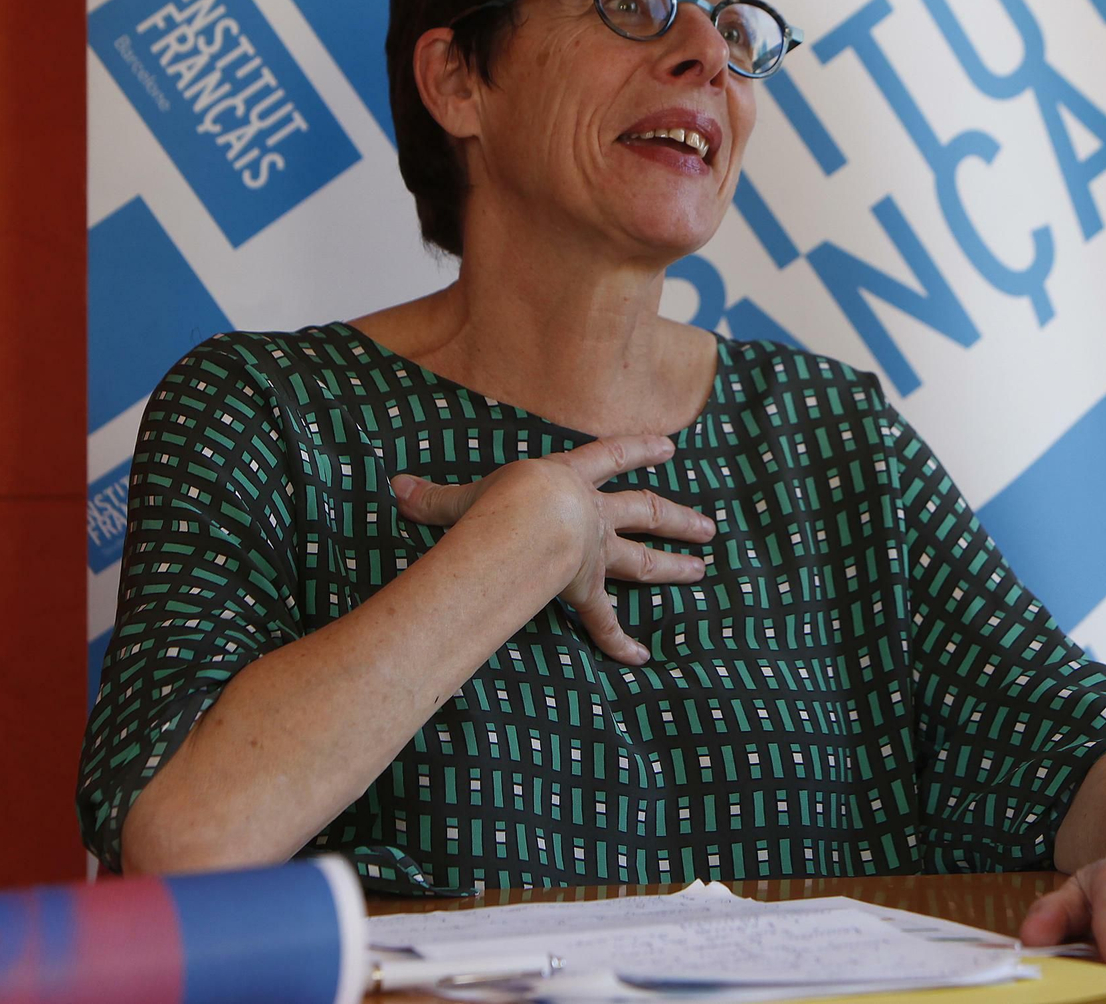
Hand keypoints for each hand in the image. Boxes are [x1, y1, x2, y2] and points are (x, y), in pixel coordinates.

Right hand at [390, 435, 714, 664]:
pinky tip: (641, 659)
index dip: (638, 450)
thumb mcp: (464, 495)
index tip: (669, 446)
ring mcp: (595, 555)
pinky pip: (606, 621)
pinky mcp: (586, 590)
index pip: (611, 457)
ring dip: (674, 566)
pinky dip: (621, 641)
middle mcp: (592, 516)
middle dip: (677, 519)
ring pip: (643, 560)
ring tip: (702, 570)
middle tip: (710, 526)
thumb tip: (395, 489)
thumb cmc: (498, 502)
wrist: (527, 524)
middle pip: (646, 513)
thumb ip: (434, 498)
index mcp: (570, 480)